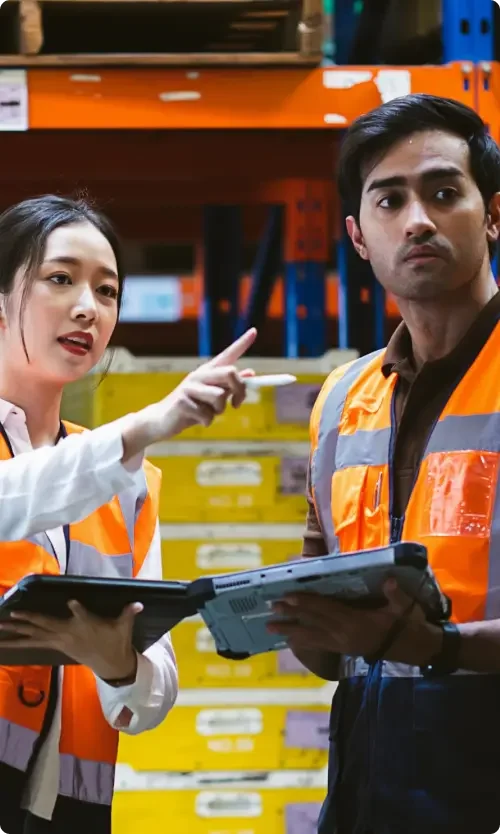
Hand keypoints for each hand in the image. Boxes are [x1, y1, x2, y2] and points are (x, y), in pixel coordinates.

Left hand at [0, 600, 141, 680]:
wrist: (110, 664)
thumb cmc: (116, 641)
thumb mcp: (124, 627)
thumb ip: (128, 613)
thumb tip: (139, 603)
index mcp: (86, 625)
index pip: (82, 615)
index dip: (77, 609)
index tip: (72, 602)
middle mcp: (68, 633)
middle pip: (46, 625)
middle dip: (27, 620)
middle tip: (10, 615)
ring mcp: (60, 640)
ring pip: (35, 635)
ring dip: (16, 633)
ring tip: (0, 629)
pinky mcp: (56, 644)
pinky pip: (33, 642)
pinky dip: (19, 641)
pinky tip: (7, 641)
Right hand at [122, 328, 256, 457]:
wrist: (162, 420)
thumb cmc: (191, 407)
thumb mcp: (213, 396)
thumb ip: (230, 385)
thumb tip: (251, 373)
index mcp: (208, 372)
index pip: (228, 354)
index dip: (242, 343)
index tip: (254, 330)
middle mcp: (199, 375)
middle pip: (230, 372)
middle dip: (239, 390)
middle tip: (237, 404)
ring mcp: (189, 387)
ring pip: (220, 397)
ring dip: (218, 411)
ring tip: (207, 413)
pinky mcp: (182, 402)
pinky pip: (208, 415)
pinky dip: (206, 422)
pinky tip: (195, 419)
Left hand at [268, 579, 441, 665]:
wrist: (412, 649)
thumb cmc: (406, 624)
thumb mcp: (405, 608)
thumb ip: (396, 595)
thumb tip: (390, 580)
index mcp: (356, 622)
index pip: (326, 610)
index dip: (307, 603)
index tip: (288, 596)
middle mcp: (344, 635)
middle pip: (313, 623)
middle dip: (291, 615)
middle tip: (271, 609)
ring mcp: (341, 644)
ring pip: (310, 637)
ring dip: (290, 631)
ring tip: (270, 628)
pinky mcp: (342, 650)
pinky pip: (317, 645)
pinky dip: (301, 642)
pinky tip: (288, 640)